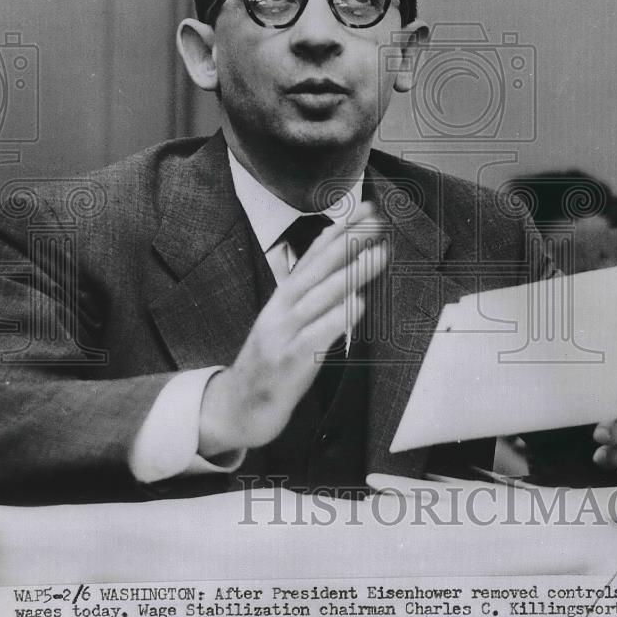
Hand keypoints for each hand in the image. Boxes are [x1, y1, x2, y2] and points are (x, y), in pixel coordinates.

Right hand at [198, 201, 386, 455]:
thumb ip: (310, 294)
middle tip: (377, 220)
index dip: (340, 231)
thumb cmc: (271, 361)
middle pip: (318, 269)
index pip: (313, 256)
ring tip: (378, 253)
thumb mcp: (287, 321)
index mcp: (283, 298)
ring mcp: (284, 334)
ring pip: (321, 297)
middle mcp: (282, 310)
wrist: (239, 406)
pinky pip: (316, 336)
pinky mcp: (290, 362)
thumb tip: (341, 266)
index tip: (366, 210)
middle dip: (349, 241)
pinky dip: (337, 317)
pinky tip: (358, 302)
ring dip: (351, 272)